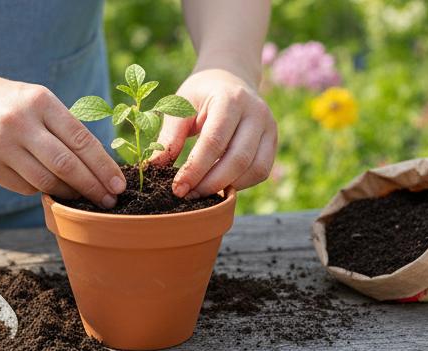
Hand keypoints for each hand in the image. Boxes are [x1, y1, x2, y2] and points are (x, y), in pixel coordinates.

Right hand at [0, 69, 125, 207]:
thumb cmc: (9, 103)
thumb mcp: (38, 100)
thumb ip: (65, 128)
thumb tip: (102, 168)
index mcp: (40, 102)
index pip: (81, 140)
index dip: (104, 167)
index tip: (119, 186)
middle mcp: (19, 122)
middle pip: (66, 165)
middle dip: (92, 187)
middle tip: (108, 201)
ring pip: (46, 181)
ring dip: (69, 193)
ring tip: (82, 198)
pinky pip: (24, 187)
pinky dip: (41, 190)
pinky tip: (47, 186)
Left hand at [152, 68, 276, 198]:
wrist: (230, 78)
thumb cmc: (201, 94)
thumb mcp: (180, 105)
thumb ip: (169, 135)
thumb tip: (154, 168)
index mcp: (231, 99)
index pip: (214, 141)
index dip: (196, 168)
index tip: (178, 187)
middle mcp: (256, 112)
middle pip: (238, 159)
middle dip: (211, 183)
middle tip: (189, 195)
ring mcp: (269, 127)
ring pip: (255, 169)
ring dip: (228, 186)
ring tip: (203, 192)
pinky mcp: (273, 141)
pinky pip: (262, 171)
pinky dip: (241, 183)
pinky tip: (221, 184)